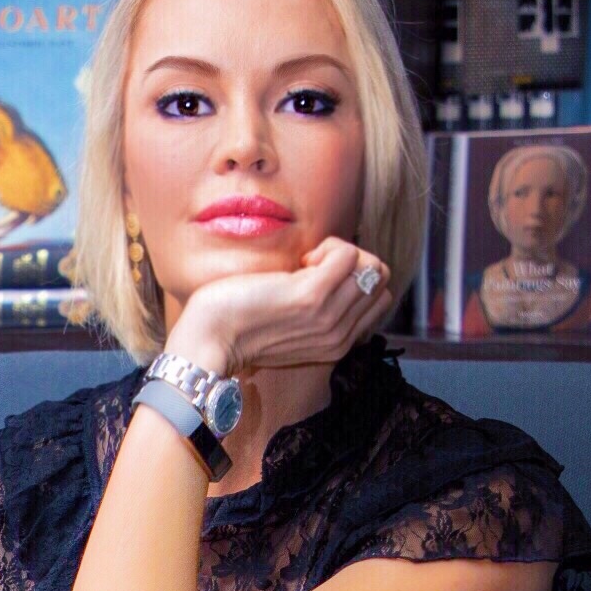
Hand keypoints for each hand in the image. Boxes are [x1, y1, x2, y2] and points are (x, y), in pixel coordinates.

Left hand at [171, 236, 390, 380]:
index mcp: (338, 344)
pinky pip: (348, 254)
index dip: (356, 277)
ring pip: (371, 265)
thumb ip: (316, 311)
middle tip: (313, 266)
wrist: (209, 341)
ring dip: (340, 252)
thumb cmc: (239, 325)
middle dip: (353, 261)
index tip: (319, 278)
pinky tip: (300, 261)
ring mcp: (328, 316)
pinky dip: (328, 246)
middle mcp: (339, 334)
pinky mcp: (312, 295)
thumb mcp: (289, 325)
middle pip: (381, 279)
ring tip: (306, 263)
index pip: (379, 298)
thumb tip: (330, 272)